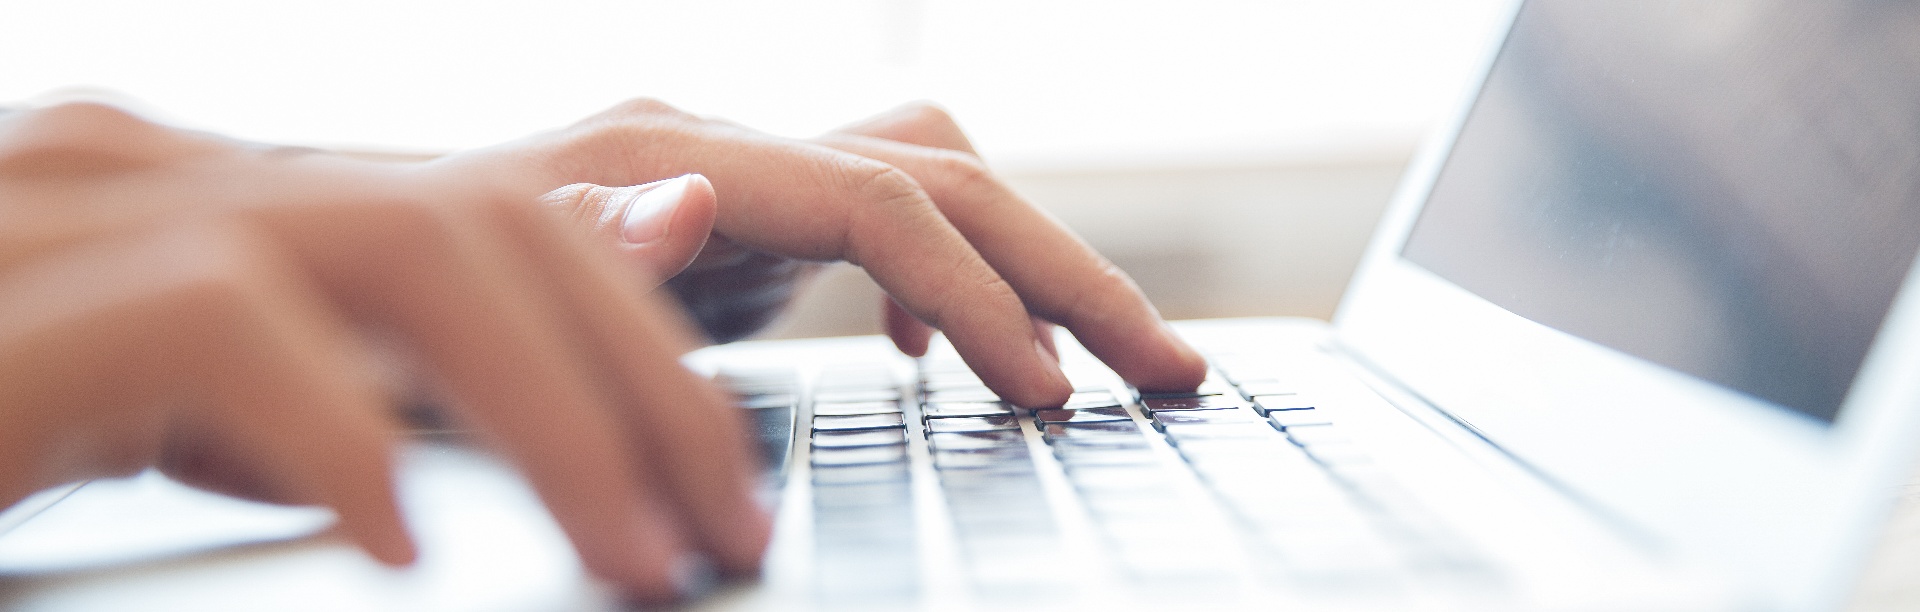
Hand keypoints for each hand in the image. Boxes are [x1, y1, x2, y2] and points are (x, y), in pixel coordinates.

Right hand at [0, 103, 765, 601]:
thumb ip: (372, 363)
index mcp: (218, 190)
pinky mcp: (15, 303)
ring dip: (557, 413)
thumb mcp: (199, 407)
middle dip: (649, 382)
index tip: (719, 478)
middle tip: (726, 525)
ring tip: (627, 552)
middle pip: (496, 223)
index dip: (640, 341)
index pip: (501, 219)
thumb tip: (585, 327)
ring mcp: (81, 213)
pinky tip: (397, 543)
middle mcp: (163, 167)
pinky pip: (228, 319)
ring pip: (414, 247)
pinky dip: (342, 429)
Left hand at [443, 100, 1209, 406]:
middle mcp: (718, 143)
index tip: (1051, 397)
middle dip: (1067, 273)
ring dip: (1034, 267)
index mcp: (667, 158)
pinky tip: (946, 358)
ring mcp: (737, 173)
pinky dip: (951, 280)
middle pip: (945, 175)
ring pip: (937, 183)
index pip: (884, 202)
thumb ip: (585, 256)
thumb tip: (693, 198)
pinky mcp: (742, 218)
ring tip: (1111, 359)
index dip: (983, 298)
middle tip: (1169, 370)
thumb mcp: (465, 315)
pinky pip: (890, 220)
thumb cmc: (391, 316)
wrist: (337, 276)